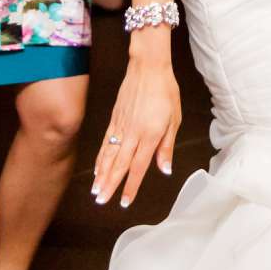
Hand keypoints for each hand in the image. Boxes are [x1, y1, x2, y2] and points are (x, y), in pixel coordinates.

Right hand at [91, 50, 180, 209]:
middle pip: (119, 165)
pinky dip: (100, 157)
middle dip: (110, 185)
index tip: (124, 202)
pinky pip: (106, 142)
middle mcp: (133, 133)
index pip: (139, 167)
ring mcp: (121, 126)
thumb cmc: (165, 91)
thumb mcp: (174, 119)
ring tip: (95, 191)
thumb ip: (166, 146)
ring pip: (109, 155)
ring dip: (102, 174)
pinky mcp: (115, 119)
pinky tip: (97, 167)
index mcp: (150, 135)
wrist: (148, 67)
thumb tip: (164, 169)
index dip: (131, 186)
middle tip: (101, 202)